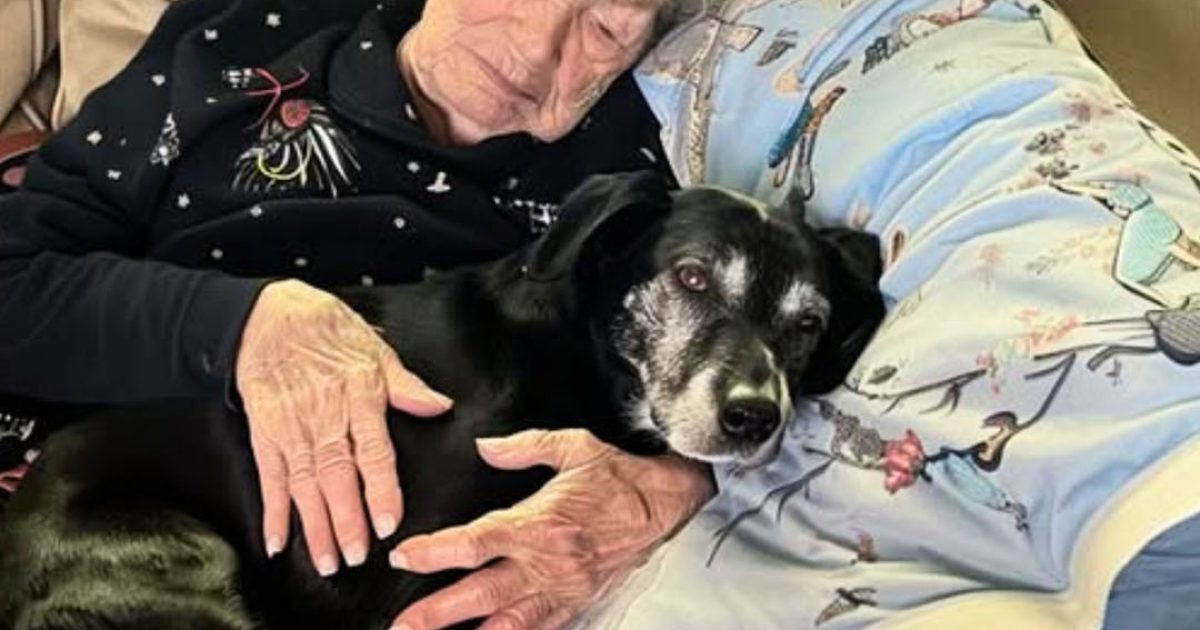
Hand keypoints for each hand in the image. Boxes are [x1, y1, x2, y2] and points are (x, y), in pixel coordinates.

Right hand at [235, 280, 452, 575]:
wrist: (267, 315)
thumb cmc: (327, 329)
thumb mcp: (375, 348)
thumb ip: (406, 384)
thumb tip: (440, 406)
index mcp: (358, 395)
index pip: (373, 450)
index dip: (381, 489)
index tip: (388, 521)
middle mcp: (324, 415)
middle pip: (337, 475)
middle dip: (347, 520)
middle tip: (358, 556)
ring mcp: (291, 427)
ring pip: (305, 484)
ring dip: (315, 526)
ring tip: (327, 561)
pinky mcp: (265, 433)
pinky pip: (269, 477)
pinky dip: (273, 512)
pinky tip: (278, 542)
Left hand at [388, 429, 714, 629]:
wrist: (667, 507)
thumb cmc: (620, 478)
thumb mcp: (575, 447)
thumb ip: (525, 446)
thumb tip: (484, 447)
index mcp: (539, 523)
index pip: (476, 542)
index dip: (435, 552)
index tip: (403, 555)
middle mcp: (547, 563)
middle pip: (481, 594)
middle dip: (436, 613)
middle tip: (400, 625)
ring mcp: (561, 590)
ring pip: (506, 624)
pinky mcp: (576, 604)